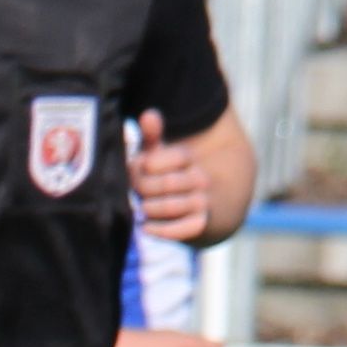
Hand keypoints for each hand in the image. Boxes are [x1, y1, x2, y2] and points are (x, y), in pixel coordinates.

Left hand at [126, 111, 210, 243]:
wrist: (212, 206)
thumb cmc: (175, 178)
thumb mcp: (163, 155)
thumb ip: (152, 137)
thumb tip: (148, 115)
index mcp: (187, 159)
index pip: (158, 160)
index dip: (140, 167)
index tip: (135, 170)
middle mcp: (198, 178)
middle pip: (163, 184)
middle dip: (142, 190)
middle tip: (135, 193)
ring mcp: (201, 202)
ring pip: (168, 206)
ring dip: (148, 210)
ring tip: (141, 209)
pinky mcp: (200, 225)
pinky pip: (180, 230)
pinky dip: (160, 230)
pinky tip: (145, 227)